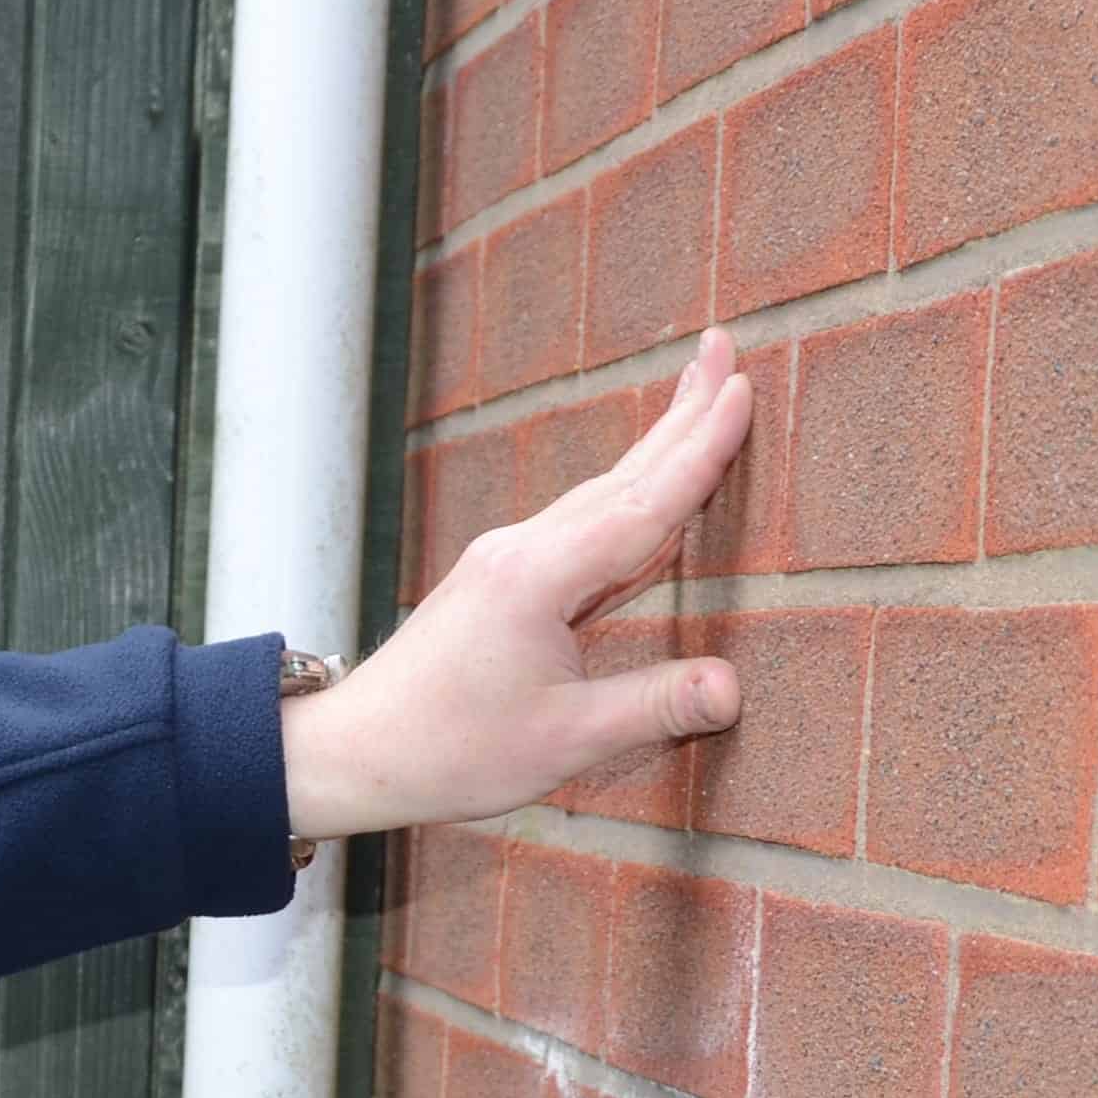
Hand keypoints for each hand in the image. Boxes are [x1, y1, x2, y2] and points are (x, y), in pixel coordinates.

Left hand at [282, 328, 756, 842]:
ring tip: (698, 399)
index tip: (744, 389)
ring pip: (598, 493)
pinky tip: (643, 492)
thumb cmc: (450, 750)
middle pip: (621, 476)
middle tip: (726, 347)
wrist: (354, 750)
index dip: (702, 450)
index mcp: (540, 577)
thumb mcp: (562, 739)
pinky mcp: (498, 579)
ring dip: (653, 448)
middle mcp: (521, 550)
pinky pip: (578, 523)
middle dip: (680, 414)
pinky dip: (623, 494)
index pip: (644, 505)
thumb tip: (733, 687)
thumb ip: (652, 707)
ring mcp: (505, 559)